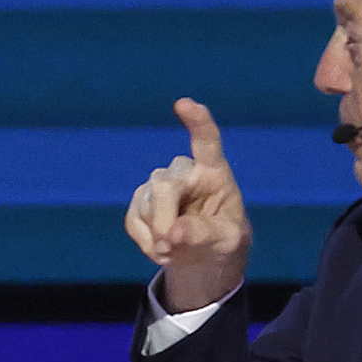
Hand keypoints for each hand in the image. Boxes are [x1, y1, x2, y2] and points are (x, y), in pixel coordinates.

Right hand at [126, 97, 252, 316]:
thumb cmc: (224, 240)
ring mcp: (159, 184)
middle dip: (162, 220)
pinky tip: (160, 249)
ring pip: (145, 204)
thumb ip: (205, 233)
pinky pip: (133, 219)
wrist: (205, 256)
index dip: (197, 121)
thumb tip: (173, 232)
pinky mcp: (141, 201)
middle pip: (163, 185)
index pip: (206, 141)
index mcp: (214, 171)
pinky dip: (144, 241)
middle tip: (170, 248)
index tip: (184, 104)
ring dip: (156, 237)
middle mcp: (185, 171)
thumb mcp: (228, 241)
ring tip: (175, 251)